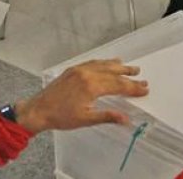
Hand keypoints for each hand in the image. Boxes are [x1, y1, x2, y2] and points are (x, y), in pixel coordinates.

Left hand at [13, 59, 148, 133]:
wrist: (38, 110)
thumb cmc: (60, 117)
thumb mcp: (86, 119)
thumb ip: (107, 116)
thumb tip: (125, 119)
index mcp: (91, 86)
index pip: (118, 86)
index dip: (132, 88)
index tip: (144, 89)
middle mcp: (87, 74)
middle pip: (114, 73)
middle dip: (129, 76)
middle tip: (142, 78)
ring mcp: (79, 70)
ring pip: (104, 65)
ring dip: (119, 66)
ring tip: (130, 68)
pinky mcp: (73, 70)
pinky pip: (93, 63)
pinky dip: (104, 62)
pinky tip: (110, 62)